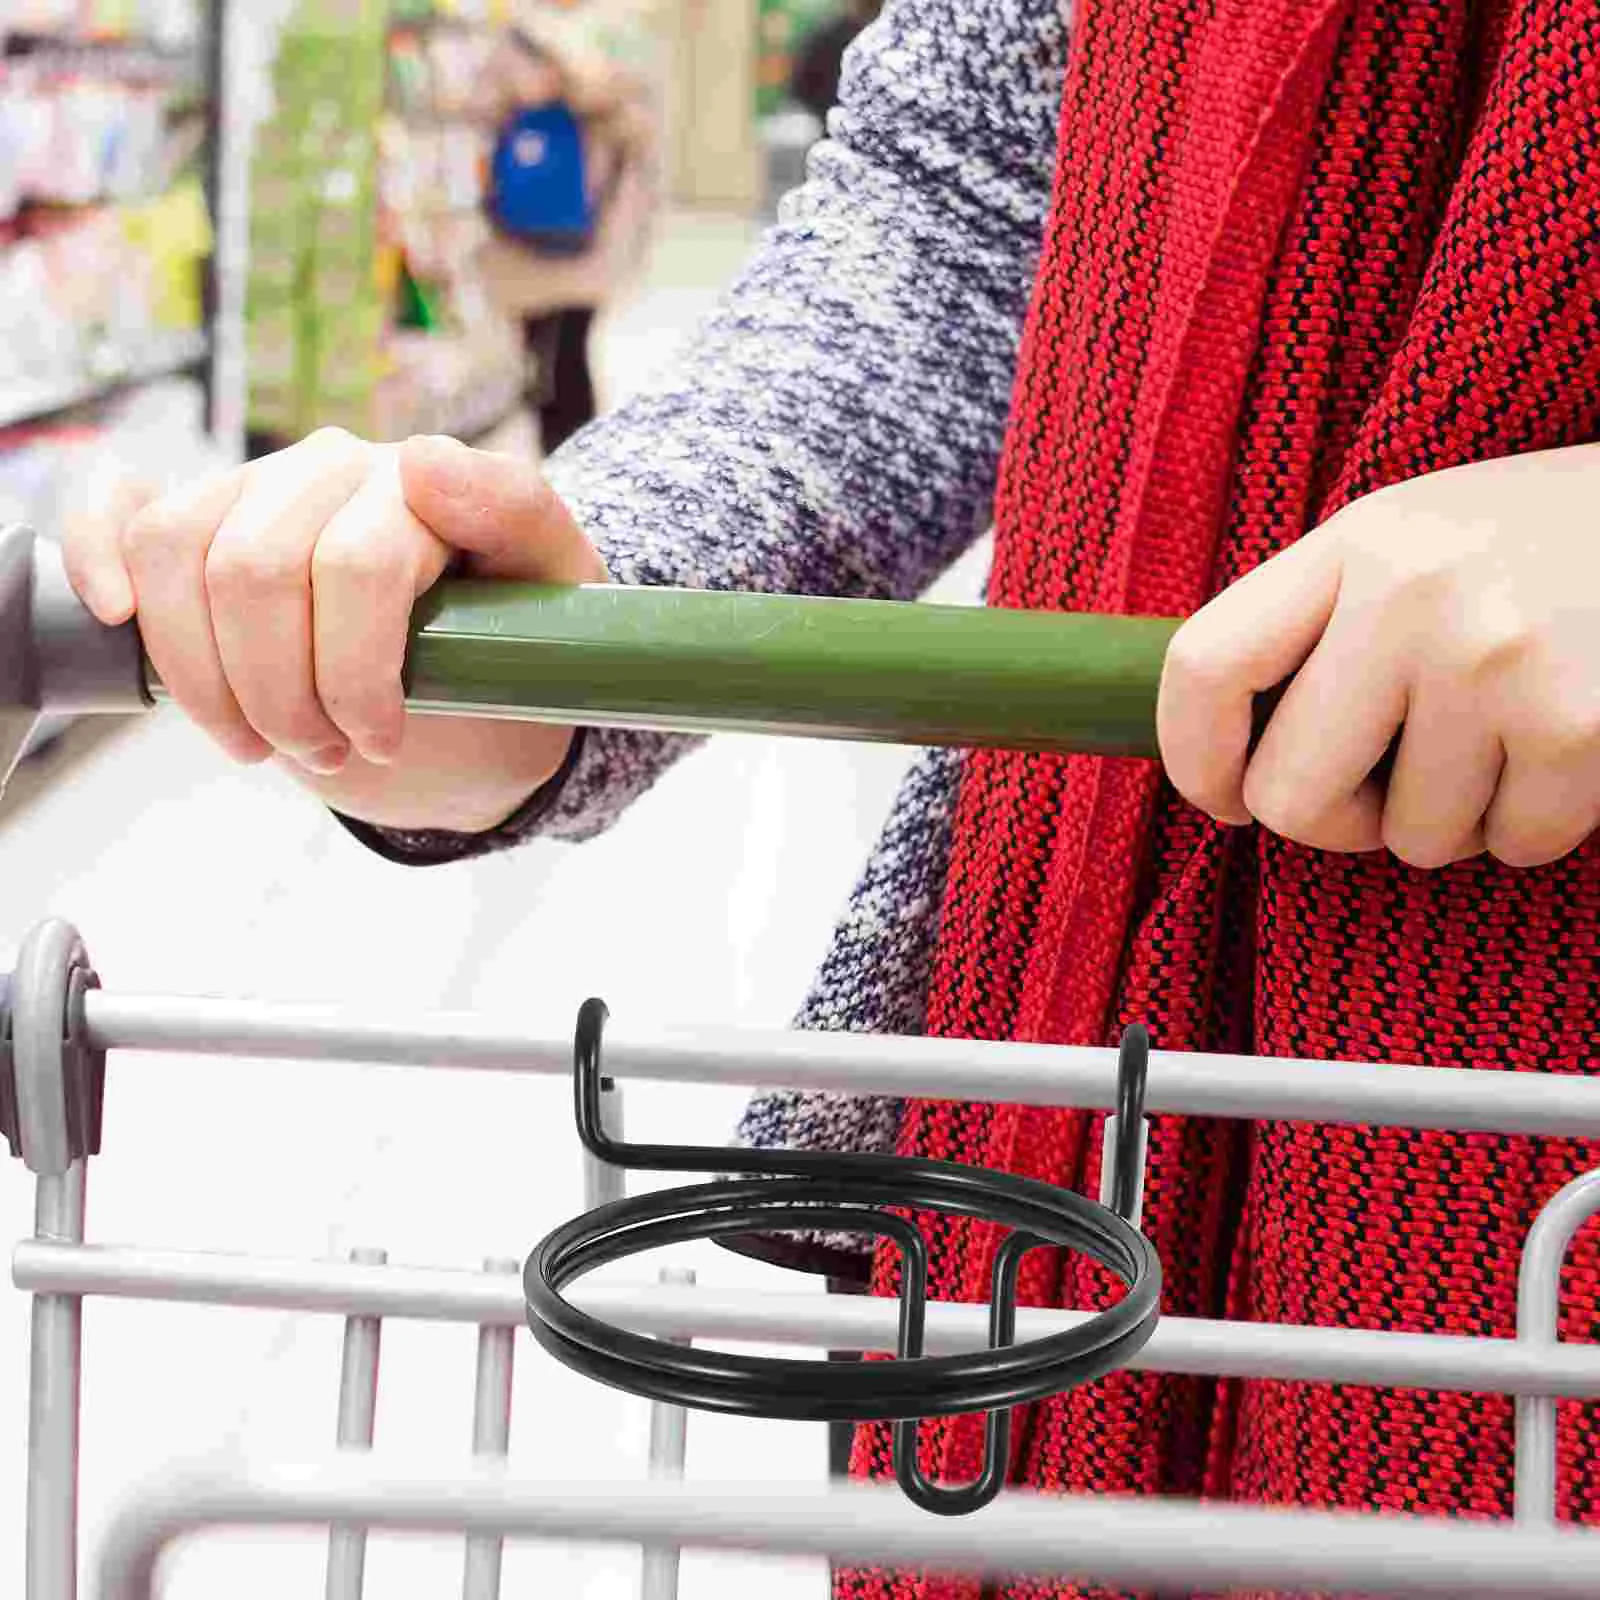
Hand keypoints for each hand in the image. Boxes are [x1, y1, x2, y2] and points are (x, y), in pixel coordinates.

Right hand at [64, 431, 606, 833]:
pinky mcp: (207, 517)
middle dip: (283, 694)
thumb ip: (517, 516)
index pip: (356, 565)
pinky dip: (100, 559)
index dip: (358, 673)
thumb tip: (423, 459)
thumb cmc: (517, 647)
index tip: (382, 736)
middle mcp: (340, 470)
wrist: (478, 684)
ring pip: (177, 553)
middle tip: (330, 748)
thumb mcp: (558, 600)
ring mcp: (265, 486)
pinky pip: (126, 511)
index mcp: (427, 482)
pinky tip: (119, 619)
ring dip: (211, 677)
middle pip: (254, 574)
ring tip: (269, 738)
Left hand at [1157, 443, 1599, 869]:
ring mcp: (1500, 661)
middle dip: (1330, 821)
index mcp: (1357, 542)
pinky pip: (1513, 843)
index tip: (1220, 794)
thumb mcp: (1419, 541)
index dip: (1192, 758)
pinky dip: (1535, 823)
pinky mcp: (1581, 727)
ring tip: (1501, 739)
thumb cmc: (1548, 548)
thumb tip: (1232, 756)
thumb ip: (1322, 627)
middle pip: (1288, 793)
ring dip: (1449, 818)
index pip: (1204, 667)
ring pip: (1410, 838)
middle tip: (1381, 791)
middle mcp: (1415, 595)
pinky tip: (1565, 750)